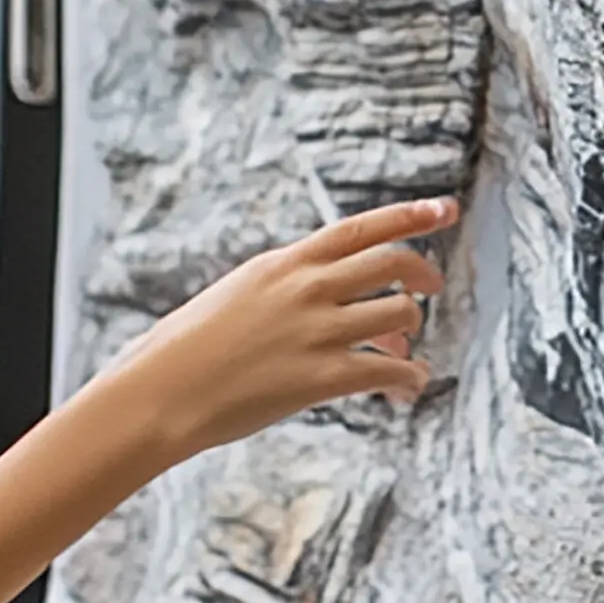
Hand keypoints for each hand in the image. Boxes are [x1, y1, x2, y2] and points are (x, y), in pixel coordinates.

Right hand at [100, 196, 458, 462]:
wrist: (159, 393)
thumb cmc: (183, 351)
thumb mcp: (233, 296)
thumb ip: (278, 287)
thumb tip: (308, 291)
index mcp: (283, 264)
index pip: (360, 227)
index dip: (409, 216)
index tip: (444, 209)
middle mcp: (306, 288)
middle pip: (392, 263)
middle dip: (424, 273)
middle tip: (433, 287)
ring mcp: (316, 332)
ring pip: (399, 314)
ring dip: (410, 331)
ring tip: (401, 350)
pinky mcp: (321, 377)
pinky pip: (389, 370)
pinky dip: (409, 378)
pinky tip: (407, 388)